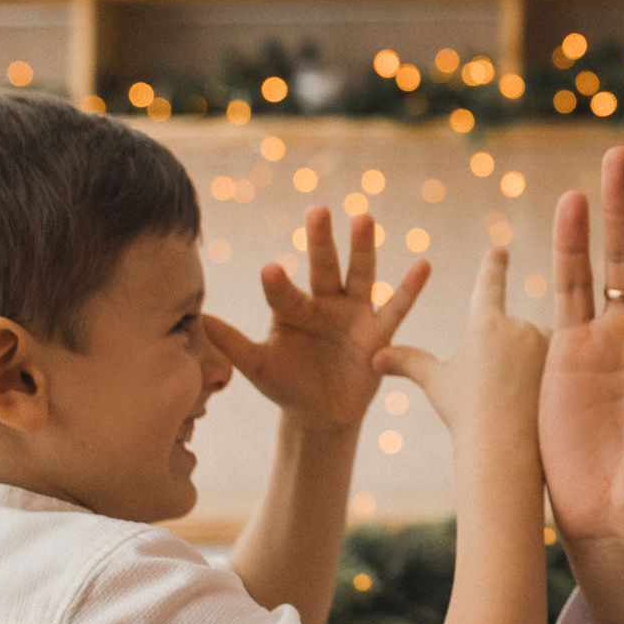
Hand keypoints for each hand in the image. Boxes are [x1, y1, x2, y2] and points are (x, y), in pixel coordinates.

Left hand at [206, 207, 429, 433]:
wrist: (321, 413)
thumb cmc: (287, 384)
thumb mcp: (257, 367)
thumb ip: (233, 343)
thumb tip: (200, 318)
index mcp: (292, 309)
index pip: (283, 291)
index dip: (277, 283)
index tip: (270, 271)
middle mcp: (324, 302)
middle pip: (323, 266)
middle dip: (321, 240)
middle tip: (318, 211)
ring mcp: (353, 314)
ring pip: (359, 275)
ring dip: (363, 248)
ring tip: (363, 219)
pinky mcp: (378, 333)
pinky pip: (396, 308)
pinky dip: (410, 288)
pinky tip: (424, 265)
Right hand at [373, 247, 547, 439]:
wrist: (505, 448)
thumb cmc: (465, 415)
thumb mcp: (436, 385)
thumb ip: (409, 363)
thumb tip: (374, 356)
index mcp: (485, 323)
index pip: (489, 284)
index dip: (493, 266)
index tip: (499, 249)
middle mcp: (519, 325)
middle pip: (512, 334)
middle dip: (505, 359)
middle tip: (498, 391)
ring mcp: (547, 344)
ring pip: (537, 350)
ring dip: (529, 368)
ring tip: (519, 400)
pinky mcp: (566, 365)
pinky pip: (559, 366)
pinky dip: (549, 380)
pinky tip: (540, 401)